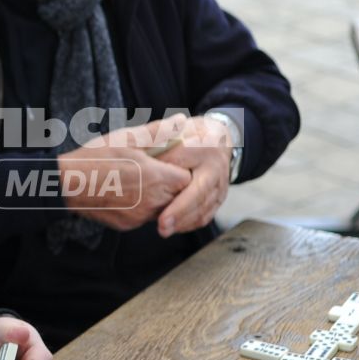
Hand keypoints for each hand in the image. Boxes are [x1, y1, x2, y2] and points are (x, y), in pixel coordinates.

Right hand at [58, 116, 193, 232]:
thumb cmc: (95, 157)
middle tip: (154, 169)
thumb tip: (180, 121)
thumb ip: (158, 131)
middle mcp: (152, 201)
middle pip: (177, 195)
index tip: (170, 161)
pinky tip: (127, 193)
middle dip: (171, 184)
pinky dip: (142, 206)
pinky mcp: (128, 225)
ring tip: (140, 180)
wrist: (66, 185)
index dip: (180, 169)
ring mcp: (140, 216)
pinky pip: (145, 217)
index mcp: (156, 177)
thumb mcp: (127, 138)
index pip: (187, 178)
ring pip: (162, 208)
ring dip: (158, 196)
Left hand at [148, 113, 233, 235]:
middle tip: (161, 224)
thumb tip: (138, 154)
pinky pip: (207, 214)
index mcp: (203, 145)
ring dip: (183, 221)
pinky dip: (190, 223)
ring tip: (164, 230)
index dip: (164, 177)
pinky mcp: (220, 197)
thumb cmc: (188, 135)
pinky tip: (175, 227)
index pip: (181, 163)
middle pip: (199, 191)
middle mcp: (215, 166)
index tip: (146, 190)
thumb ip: (156, 137)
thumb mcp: (173, 129)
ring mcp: (221, 183)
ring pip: (204, 207)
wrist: (218, 138)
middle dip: (179, 210)